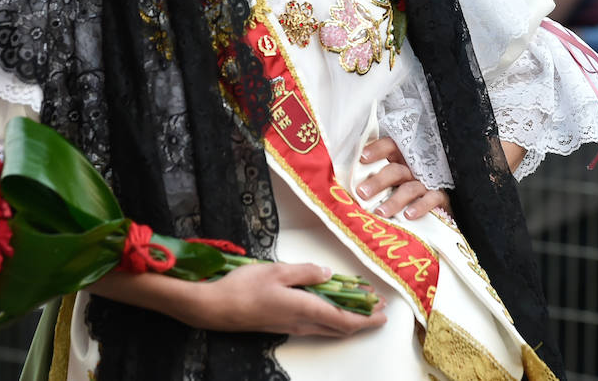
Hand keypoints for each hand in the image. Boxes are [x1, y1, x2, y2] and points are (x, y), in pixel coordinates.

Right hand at [189, 263, 387, 336]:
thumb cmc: (243, 287)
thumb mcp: (277, 271)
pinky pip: (315, 323)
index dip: (366, 318)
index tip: (383, 313)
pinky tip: (328, 304)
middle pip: (339, 326)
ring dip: (346, 317)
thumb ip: (305, 272)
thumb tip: (328, 274)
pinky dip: (329, 315)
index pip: (344, 319)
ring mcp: (291, 325)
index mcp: (304, 308)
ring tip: (359, 305)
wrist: (215, 308)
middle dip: (362, 319)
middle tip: (378, 308)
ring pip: (327, 326)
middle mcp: (301, 322)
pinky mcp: (281, 323)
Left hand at [357, 137, 450, 220]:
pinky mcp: (440, 197)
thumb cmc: (407, 187)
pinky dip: (420, 207)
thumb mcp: (393, 178)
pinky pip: (431, 200)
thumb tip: (348, 180)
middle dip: (378, 181)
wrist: (438, 204)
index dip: (377, 149)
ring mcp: (428, 182)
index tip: (362, 158)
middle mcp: (414, 168)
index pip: (390, 146)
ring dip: (394, 200)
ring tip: (380, 212)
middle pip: (395, 170)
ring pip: (410, 188)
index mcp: (401, 159)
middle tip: (362, 192)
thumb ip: (375, 175)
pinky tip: (408, 215)